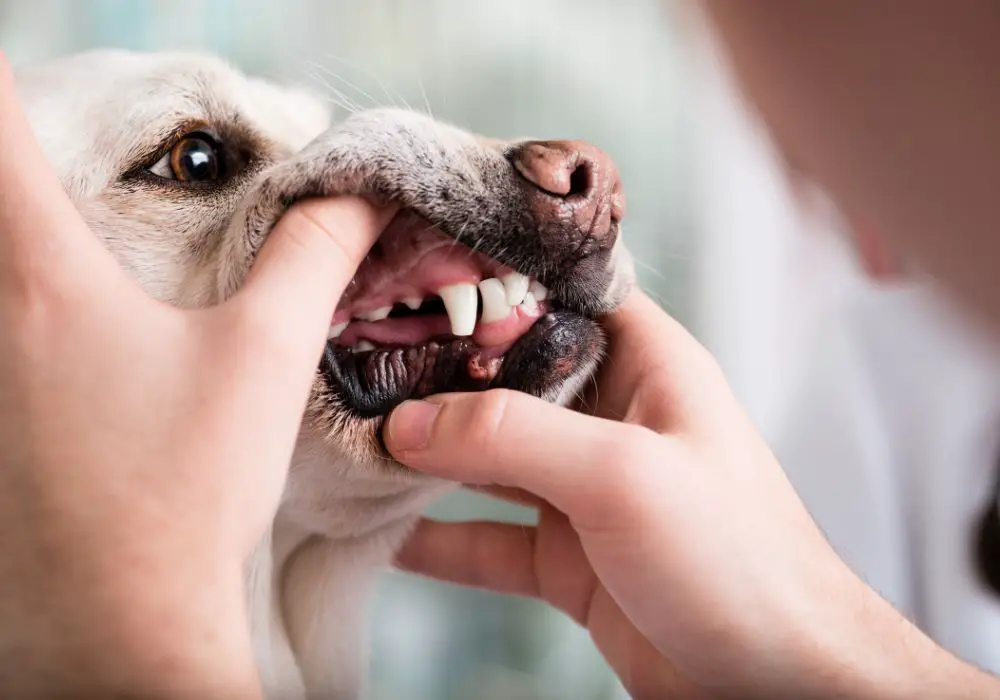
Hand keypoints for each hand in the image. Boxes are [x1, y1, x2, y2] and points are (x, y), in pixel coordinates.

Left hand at [0, 54, 392, 696]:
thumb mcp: (266, 356)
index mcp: (46, 281)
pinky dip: (17, 316)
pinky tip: (73, 355)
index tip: (21, 73)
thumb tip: (357, 194)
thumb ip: (313, 256)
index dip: (5, 87)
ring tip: (76, 259)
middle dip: (10, 168)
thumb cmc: (190, 488)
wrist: (127, 620)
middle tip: (45, 153)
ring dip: (15, 244)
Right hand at [385, 291, 995, 698]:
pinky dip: (439, 538)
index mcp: (646, 365)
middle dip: (439, 373)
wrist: (776, 683)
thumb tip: (408, 422)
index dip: (494, 279)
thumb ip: (512, 436)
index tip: (416, 272)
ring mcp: (587, 490)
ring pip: (490, 458)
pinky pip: (489, 538)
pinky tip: (386, 536)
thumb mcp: (622, 475)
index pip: (562, 295)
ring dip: (429, 457)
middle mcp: (613, 418)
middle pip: (510, 377)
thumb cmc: (737, 562)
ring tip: (356, 444)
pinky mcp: (569, 556)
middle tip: (360, 362)